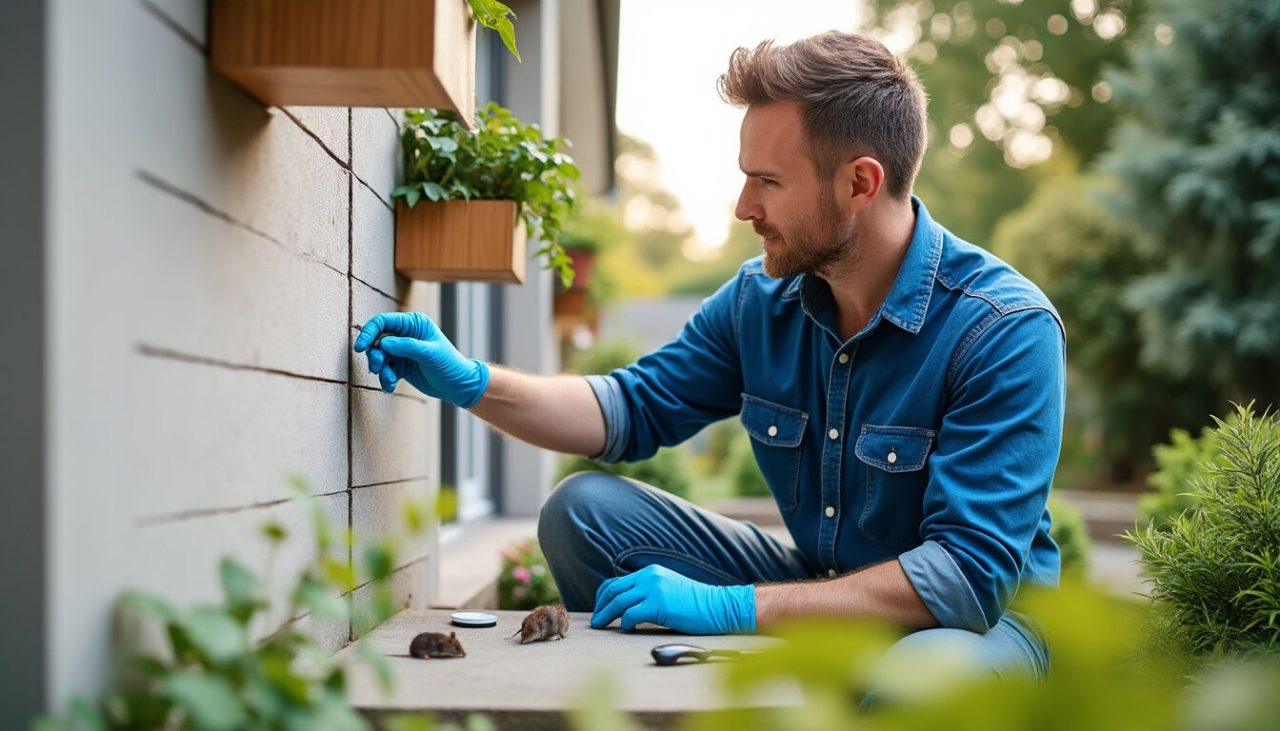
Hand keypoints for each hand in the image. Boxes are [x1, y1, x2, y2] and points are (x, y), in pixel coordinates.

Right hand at [353, 312, 489, 406]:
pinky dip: (385, 378)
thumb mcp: (430, 354)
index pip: (383, 322)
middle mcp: (405, 334)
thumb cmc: (449, 365)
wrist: (458, 386)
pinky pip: (385, 370)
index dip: (369, 332)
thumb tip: (383, 343)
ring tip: (389, 379)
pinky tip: (390, 386)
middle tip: (377, 367)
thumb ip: (407, 346)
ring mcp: (402, 350)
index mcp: (413, 323)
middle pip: (377, 339)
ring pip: (379, 356)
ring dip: (380, 369)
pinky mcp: (400, 365)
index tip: (360, 347)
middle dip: (375, 354)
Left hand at [590, 565, 755, 634]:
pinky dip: (625, 623)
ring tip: (600, 626)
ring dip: (606, 615)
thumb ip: (649, 592)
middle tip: (595, 621)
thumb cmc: (695, 604)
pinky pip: (631, 614)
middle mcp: (649, 577)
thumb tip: (628, 606)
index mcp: (650, 572)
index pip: (617, 581)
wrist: (718, 606)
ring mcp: (653, 589)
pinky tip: (627, 629)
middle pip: (613, 590)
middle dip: (600, 606)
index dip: (603, 596)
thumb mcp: (668, 589)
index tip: (599, 608)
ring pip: (618, 602)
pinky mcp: (659, 604)